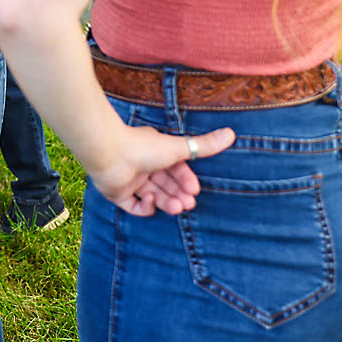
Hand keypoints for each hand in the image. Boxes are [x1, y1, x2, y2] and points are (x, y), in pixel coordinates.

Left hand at [89, 123, 235, 216]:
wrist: (109, 153)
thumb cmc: (144, 147)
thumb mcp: (178, 148)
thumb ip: (204, 146)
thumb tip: (232, 134)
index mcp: (155, 152)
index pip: (175, 170)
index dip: (186, 181)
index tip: (194, 190)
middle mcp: (142, 165)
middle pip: (165, 185)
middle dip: (178, 194)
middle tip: (188, 204)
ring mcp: (129, 180)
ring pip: (153, 196)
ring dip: (166, 202)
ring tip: (176, 207)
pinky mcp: (116, 193)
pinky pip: (133, 206)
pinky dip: (143, 206)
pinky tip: (148, 199)